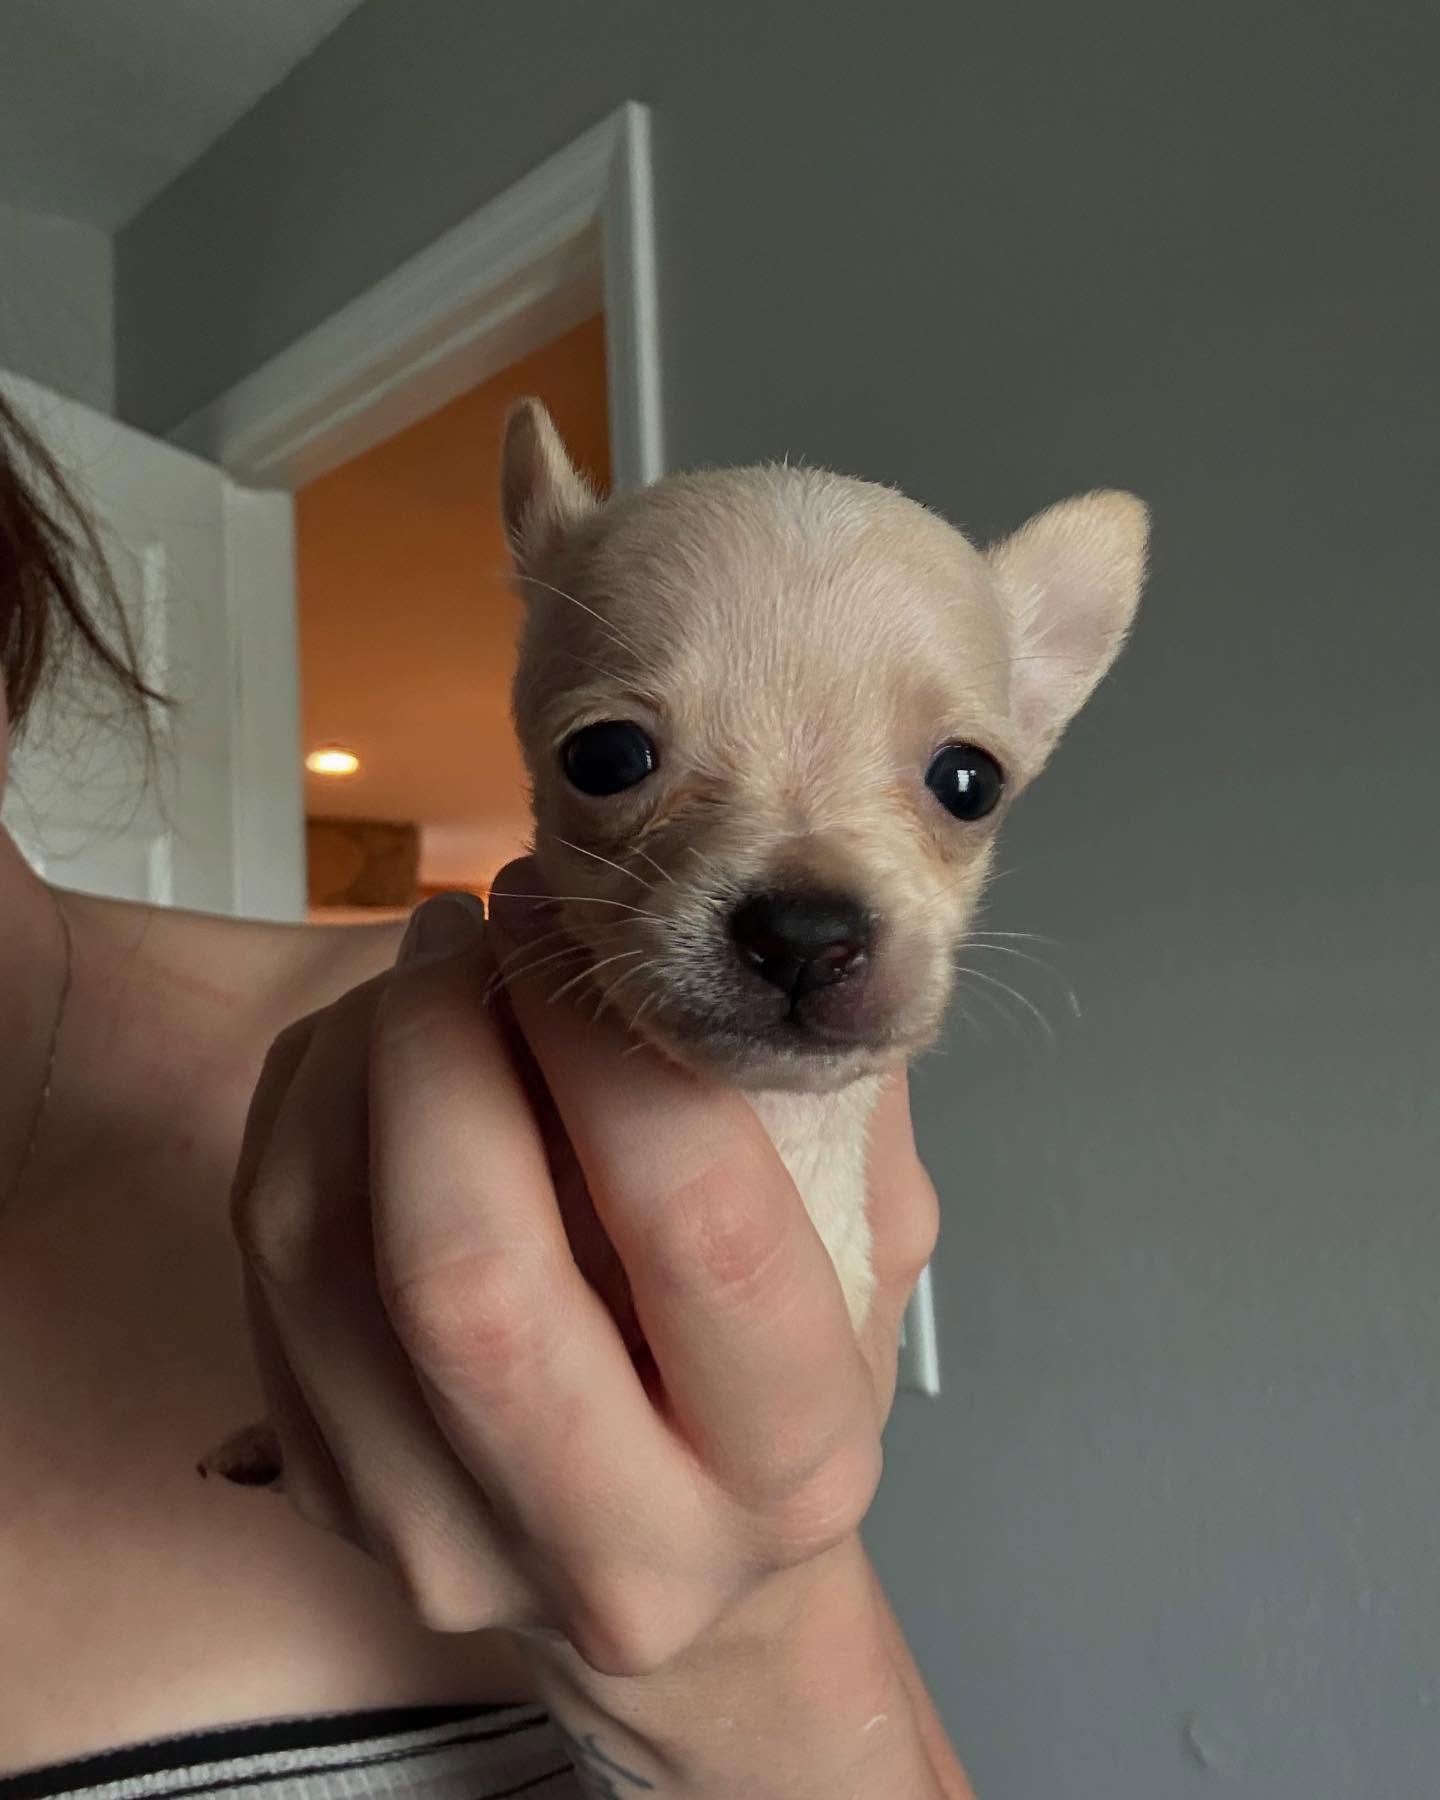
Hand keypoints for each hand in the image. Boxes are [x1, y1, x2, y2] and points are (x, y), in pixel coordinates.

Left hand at [223, 859, 939, 1677]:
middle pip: (467, 1275)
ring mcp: (447, 1545)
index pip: (698, 1230)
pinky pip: (270, 1272)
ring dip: (352, 1066)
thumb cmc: (783, 1391)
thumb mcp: (866, 1248)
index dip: (617, 1047)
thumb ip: (828, 1100)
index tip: (576, 924)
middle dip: (446, 1050)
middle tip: (468, 929)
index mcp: (788, 1466)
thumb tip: (738, 932)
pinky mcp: (334, 1504)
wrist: (677, 1577)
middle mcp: (618, 1548)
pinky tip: (367, 1060)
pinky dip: (300, 1124)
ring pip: (327, 1258)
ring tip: (420, 976)